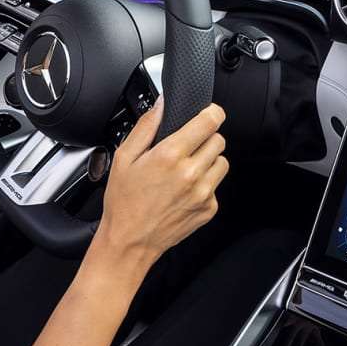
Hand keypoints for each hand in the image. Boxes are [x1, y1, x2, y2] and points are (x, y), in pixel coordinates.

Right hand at [94, 100, 225, 272]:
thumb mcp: (124, 158)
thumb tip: (162, 104)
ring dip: (209, 160)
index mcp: (170, 156)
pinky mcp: (209, 209)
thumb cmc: (124, 202)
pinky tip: (185, 190)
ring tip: (186, 168)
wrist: (130, 241)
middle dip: (205, 138)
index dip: (212, 112)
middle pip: (219, 140)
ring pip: (222, 162)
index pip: (210, 122)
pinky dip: (205, 184)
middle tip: (186, 147)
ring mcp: (203, 193)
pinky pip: (216, 186)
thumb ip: (146, 126)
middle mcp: (191, 174)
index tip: (208, 113)